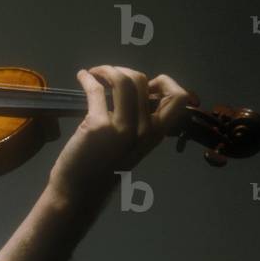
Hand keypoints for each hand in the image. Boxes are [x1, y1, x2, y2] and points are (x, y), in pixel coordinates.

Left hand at [47, 65, 195, 208]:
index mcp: (157, 134)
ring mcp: (123, 127)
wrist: (80, 191)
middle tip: (108, 75)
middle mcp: (145, 130)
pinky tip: (82, 76)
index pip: (179, 98)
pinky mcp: (98, 125)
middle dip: (124, 70)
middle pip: (143, 81)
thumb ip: (138, 122)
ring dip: (106, 69)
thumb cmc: (103, 167)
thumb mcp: (131, 145)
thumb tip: (134, 92)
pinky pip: (96, 90)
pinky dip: (87, 78)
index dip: (164, 82)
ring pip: (123, 80)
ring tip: (95, 72)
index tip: (146, 82)